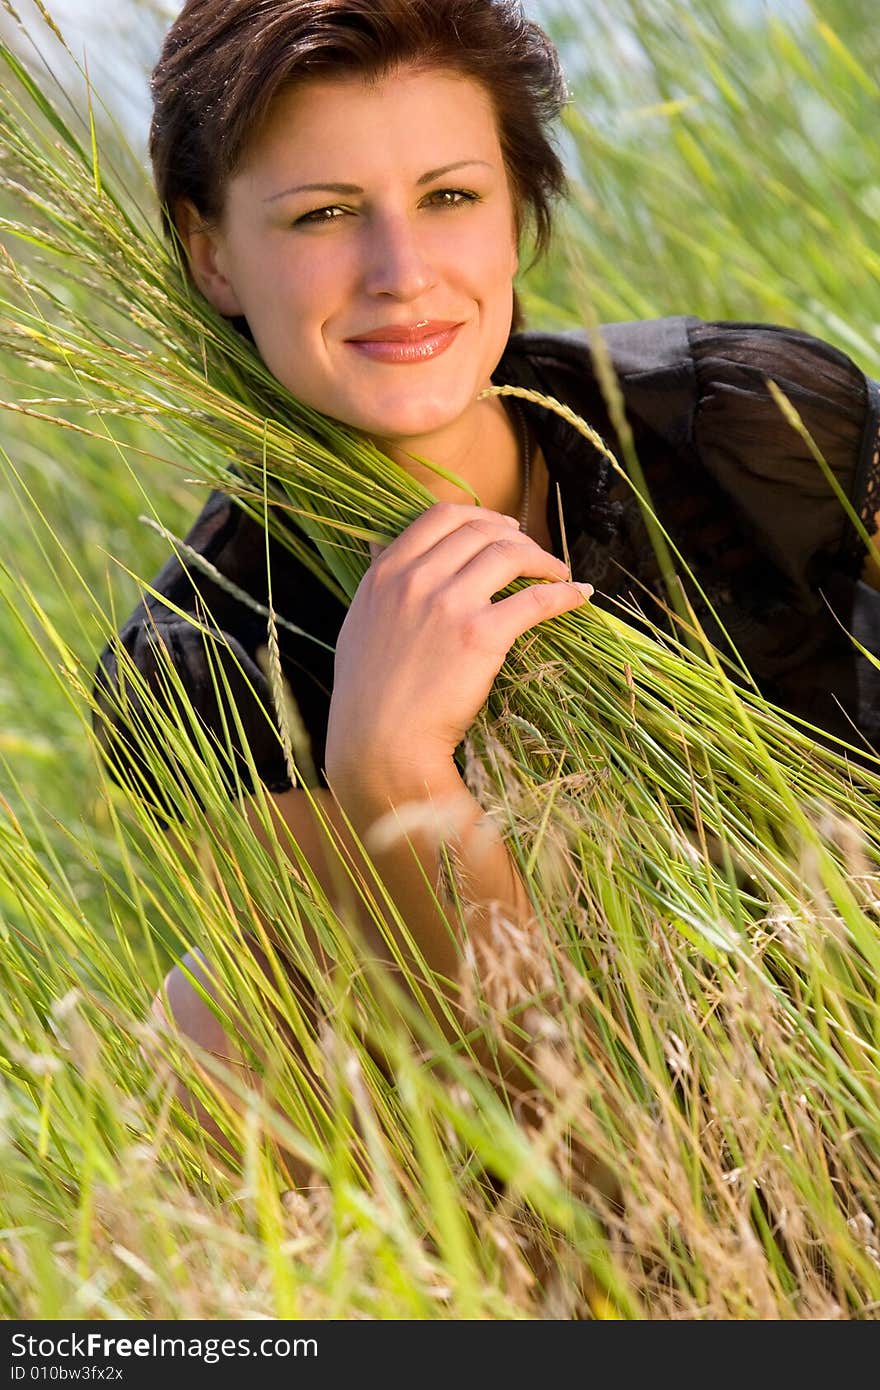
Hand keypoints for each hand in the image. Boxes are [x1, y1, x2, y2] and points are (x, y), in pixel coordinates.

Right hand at [324, 503, 591, 786]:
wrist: (380, 741)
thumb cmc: (367, 694)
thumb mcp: (359, 622)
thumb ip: (377, 583)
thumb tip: (381, 548)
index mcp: (387, 572)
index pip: (441, 516)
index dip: (481, 515)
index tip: (503, 527)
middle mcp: (417, 579)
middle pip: (481, 531)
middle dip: (517, 535)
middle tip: (535, 552)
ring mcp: (449, 604)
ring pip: (509, 554)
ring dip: (543, 558)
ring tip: (558, 573)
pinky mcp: (480, 636)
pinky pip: (535, 600)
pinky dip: (564, 593)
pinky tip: (579, 595)